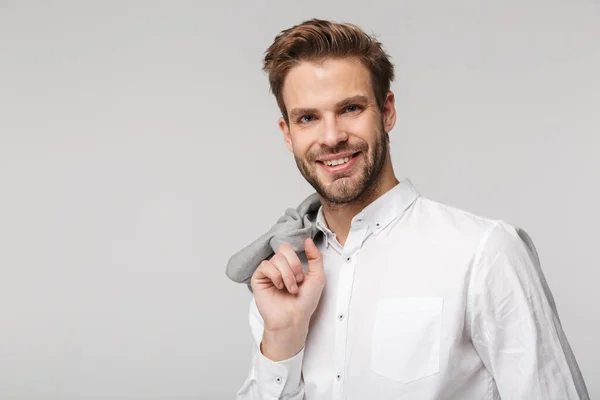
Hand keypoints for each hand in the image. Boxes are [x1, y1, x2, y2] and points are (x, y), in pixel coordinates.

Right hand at [250, 238, 325, 360]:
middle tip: (297, 282)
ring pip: (276, 259)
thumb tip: (307, 240)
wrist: (294, 319)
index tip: (303, 277)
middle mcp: (278, 266)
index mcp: (290, 264)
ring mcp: (268, 272)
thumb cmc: (305, 302)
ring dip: (287, 275)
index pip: (290, 248)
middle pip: (283, 249)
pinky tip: (279, 287)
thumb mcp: (317, 277)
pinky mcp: (258, 279)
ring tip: (290, 289)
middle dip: (294, 266)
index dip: (298, 260)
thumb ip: (315, 257)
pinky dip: (275, 276)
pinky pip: (265, 266)